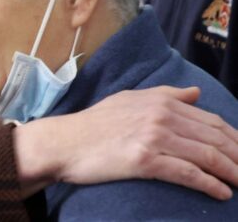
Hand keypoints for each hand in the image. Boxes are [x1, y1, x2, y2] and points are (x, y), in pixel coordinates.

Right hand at [14, 86, 237, 198]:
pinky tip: (221, 193)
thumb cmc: (95, 123)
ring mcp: (153, 137)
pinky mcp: (145, 160)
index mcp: (159, 100)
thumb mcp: (130, 100)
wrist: (65, 142)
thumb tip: (196, 93)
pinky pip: (187, 173)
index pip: (211, 120)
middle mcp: (160, 116)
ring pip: (207, 155)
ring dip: (232, 173)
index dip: (234, 139)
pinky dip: (210, 185)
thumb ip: (165, 95)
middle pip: (215, 138)